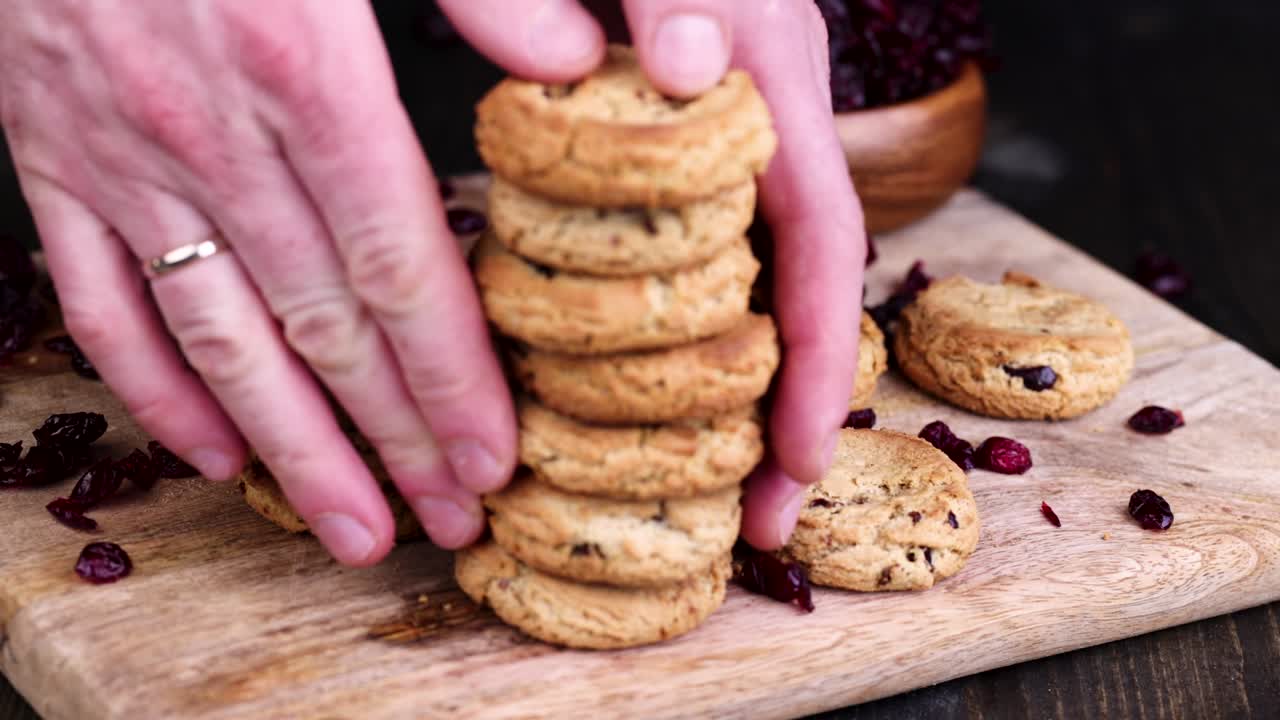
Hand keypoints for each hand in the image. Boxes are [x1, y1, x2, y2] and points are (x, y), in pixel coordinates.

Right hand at [0, 1, 516, 562]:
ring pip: (219, 339)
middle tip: (449, 526)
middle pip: (325, 327)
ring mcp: (115, 154)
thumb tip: (572, 57)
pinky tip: (212, 453)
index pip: (401, 267)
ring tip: (351, 531)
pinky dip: (155, 386)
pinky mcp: (45, 153)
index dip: (451, 378)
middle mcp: (210, 132)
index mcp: (306, 69)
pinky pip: (99, 300)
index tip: (497, 459)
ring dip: (291, 450)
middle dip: (395, 440)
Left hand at [442, 0, 864, 548]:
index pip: (813, 235)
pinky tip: (689, 370)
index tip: (792, 466)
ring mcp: (746, 102)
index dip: (812, 362)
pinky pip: (732, 225)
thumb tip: (689, 62)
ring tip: (727, 478)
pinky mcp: (710, 107)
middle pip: (807, 273)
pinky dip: (720, 312)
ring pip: (770, 262)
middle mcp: (772, 91)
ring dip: (756, 373)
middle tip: (759, 518)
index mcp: (760, 58)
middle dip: (792, 402)